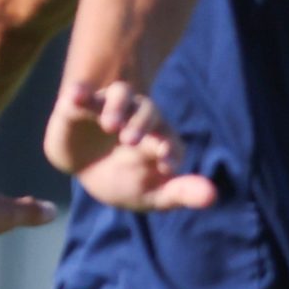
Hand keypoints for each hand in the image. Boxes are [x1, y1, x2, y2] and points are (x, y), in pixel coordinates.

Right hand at [43, 81, 217, 213]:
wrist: (86, 169)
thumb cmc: (126, 179)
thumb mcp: (152, 192)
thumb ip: (180, 192)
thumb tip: (213, 197)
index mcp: (160, 135)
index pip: (170, 139)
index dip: (170, 151)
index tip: (167, 167)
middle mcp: (139, 115)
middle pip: (148, 110)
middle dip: (141, 123)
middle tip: (131, 141)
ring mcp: (111, 108)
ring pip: (121, 94)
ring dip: (117, 107)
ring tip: (110, 125)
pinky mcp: (82, 106)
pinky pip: (83, 94)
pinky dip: (81, 92)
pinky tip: (75, 95)